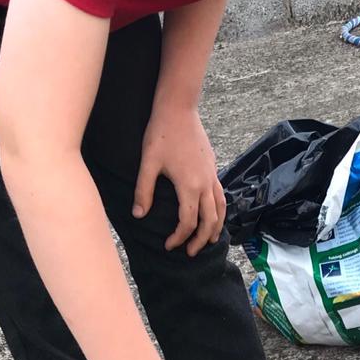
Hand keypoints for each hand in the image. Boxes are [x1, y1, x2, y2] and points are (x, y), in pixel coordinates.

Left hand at [132, 100, 226, 257]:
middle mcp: (205, 183)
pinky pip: (221, 195)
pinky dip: (219, 210)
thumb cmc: (161, 132)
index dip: (179, 237)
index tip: (168, 246)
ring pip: (221, 208)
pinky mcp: (213, 167)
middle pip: (209, 221)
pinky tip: (213, 213)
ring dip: (216, 227)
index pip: (188, 222)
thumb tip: (138, 215)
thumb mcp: (148, 162)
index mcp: (189, 185)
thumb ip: (143, 191)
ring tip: (211, 240)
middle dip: (201, 240)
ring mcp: (212, 174)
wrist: (178, 107)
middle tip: (191, 253)